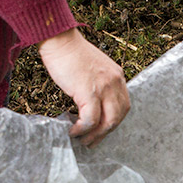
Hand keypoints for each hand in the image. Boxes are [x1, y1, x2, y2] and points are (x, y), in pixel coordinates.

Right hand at [39, 28, 129, 146]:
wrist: (59, 39)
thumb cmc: (70, 54)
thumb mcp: (93, 69)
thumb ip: (98, 85)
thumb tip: (90, 107)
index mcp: (117, 77)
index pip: (123, 106)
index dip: (113, 122)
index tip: (102, 131)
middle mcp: (115, 82)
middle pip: (118, 117)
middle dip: (105, 133)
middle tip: (92, 142)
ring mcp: (104, 87)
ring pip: (108, 122)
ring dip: (95, 135)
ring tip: (82, 140)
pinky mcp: (89, 92)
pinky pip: (90, 120)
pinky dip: (82, 129)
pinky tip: (73, 131)